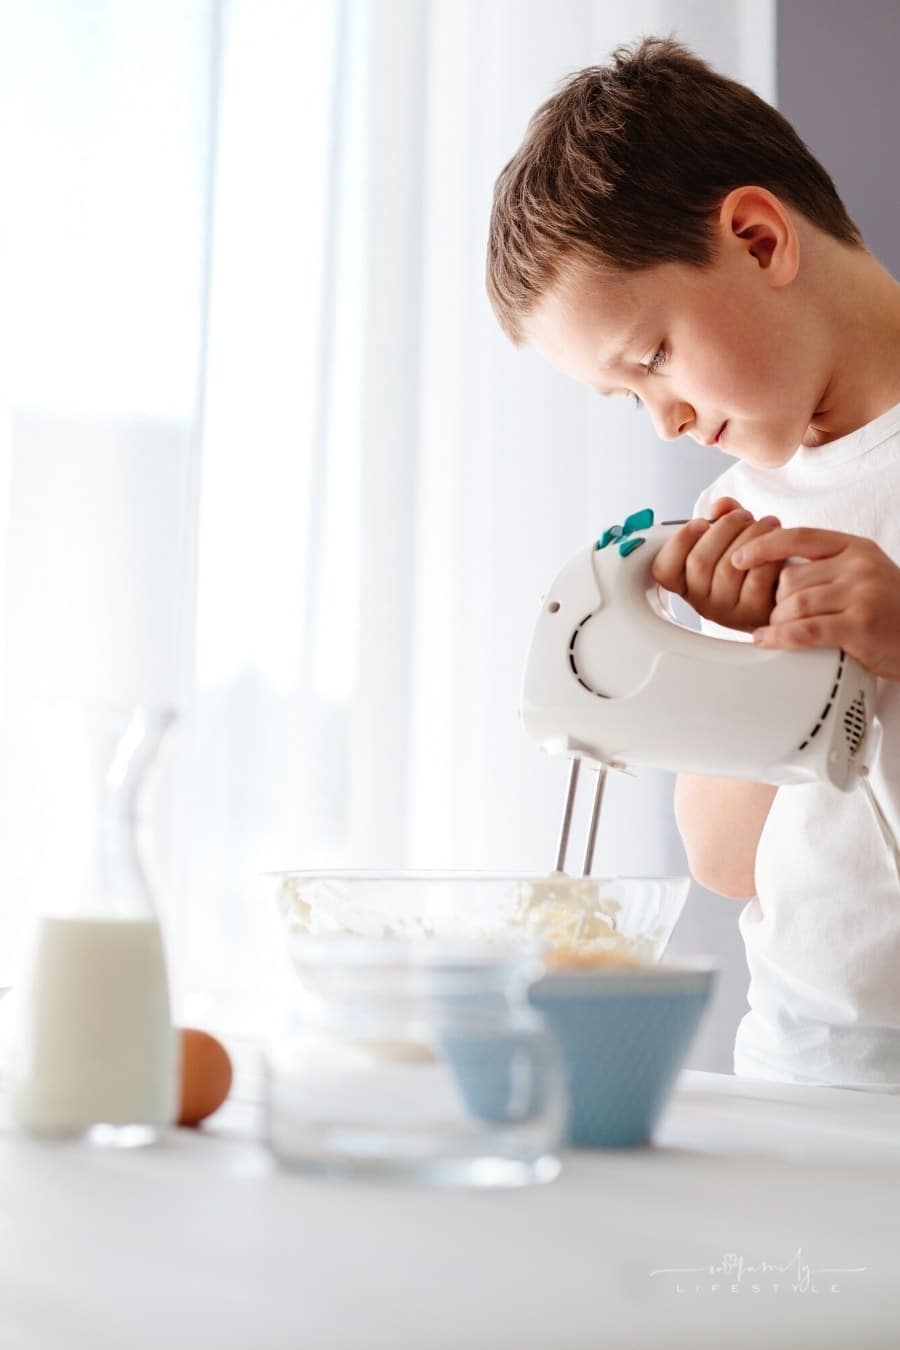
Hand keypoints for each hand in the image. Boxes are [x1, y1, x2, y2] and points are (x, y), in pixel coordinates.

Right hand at [651, 497, 783, 631]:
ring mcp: (726, 611)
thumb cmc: (755, 566)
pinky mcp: (754, 612)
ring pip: (728, 568)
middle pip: (698, 562)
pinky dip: (767, 554)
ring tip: (766, 523)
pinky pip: (755, 578)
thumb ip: (723, 517)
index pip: (663, 569)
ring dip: (750, 535)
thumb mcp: (734, 539)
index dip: (678, 543)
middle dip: (723, 528)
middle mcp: (702, 602)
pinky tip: (776, 542)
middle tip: (742, 515)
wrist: (785, 597)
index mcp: (689, 584)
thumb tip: (720, 507)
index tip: (699, 522)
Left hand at [730, 525, 899, 680]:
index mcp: (855, 547)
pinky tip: (766, 640)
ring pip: (794, 603)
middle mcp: (859, 566)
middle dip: (774, 600)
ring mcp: (861, 595)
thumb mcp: (862, 573)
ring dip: (777, 621)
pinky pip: (805, 629)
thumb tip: (772, 565)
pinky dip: (779, 637)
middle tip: (773, 615)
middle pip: (791, 577)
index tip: (739, 558)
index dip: (764, 546)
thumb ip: (826, 565)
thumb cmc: (888, 608)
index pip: (799, 537)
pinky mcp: (860, 625)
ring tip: (776, 630)